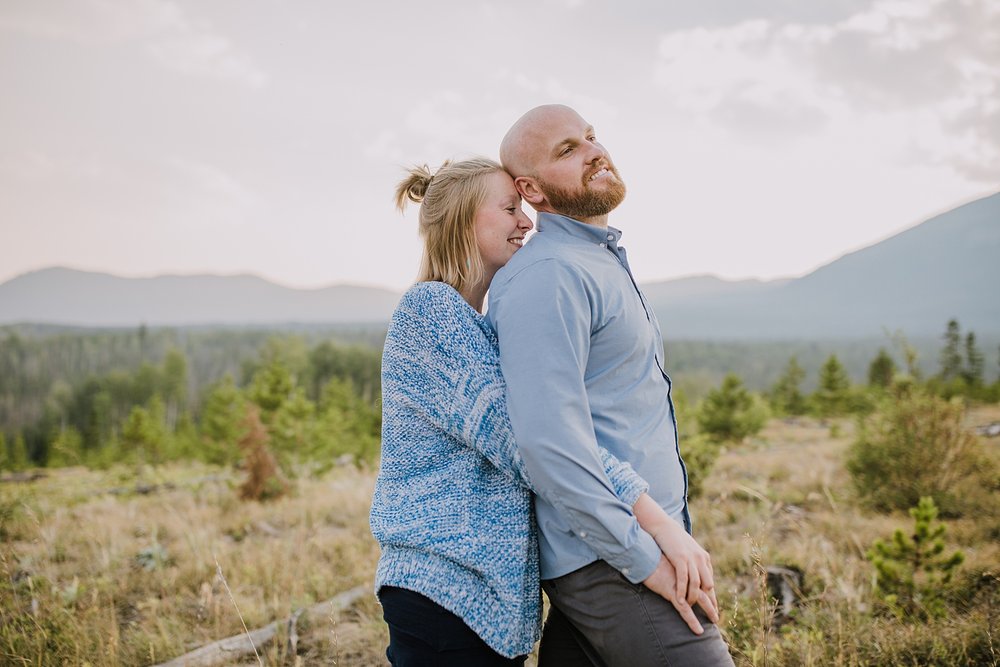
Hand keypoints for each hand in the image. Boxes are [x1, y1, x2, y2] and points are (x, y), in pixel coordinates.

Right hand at [632, 494, 717, 618]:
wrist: (662, 525)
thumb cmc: (671, 539)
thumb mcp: (686, 550)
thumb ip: (692, 562)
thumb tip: (693, 573)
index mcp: (703, 557)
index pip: (710, 581)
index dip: (712, 596)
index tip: (714, 609)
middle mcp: (700, 558)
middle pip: (708, 584)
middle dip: (709, 601)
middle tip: (708, 615)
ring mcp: (691, 558)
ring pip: (696, 584)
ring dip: (692, 597)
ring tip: (689, 607)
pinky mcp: (680, 558)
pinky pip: (683, 579)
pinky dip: (682, 591)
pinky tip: (679, 600)